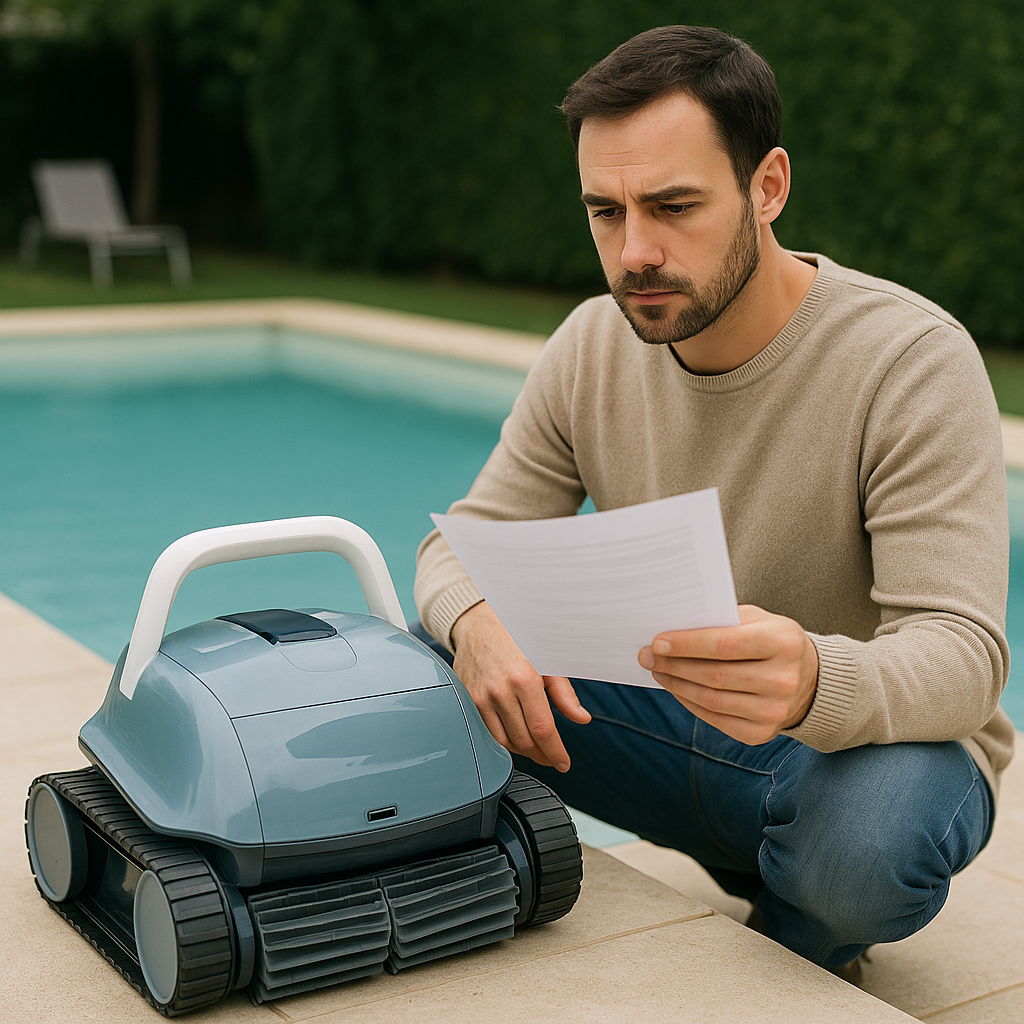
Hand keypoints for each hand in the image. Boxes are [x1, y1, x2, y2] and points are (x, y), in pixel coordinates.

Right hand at [451, 602, 590, 770]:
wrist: (478, 621)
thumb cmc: (515, 635)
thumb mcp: (548, 659)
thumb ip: (564, 693)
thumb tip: (581, 719)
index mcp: (525, 679)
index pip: (542, 729)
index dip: (555, 752)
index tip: (563, 763)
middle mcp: (500, 690)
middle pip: (524, 740)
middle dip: (541, 754)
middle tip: (552, 756)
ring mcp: (480, 696)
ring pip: (504, 741)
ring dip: (523, 750)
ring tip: (536, 748)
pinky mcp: (467, 698)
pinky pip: (486, 730)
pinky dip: (502, 740)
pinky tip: (515, 737)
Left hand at [638, 605, 817, 744]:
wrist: (809, 679)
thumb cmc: (772, 641)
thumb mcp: (756, 620)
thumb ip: (721, 621)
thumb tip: (673, 628)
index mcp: (782, 643)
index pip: (725, 644)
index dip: (687, 644)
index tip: (657, 642)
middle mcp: (783, 680)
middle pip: (715, 675)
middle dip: (674, 665)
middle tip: (647, 656)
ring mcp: (775, 711)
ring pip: (712, 700)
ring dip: (677, 685)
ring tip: (658, 670)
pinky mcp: (762, 732)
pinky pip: (716, 719)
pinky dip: (690, 703)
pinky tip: (676, 688)